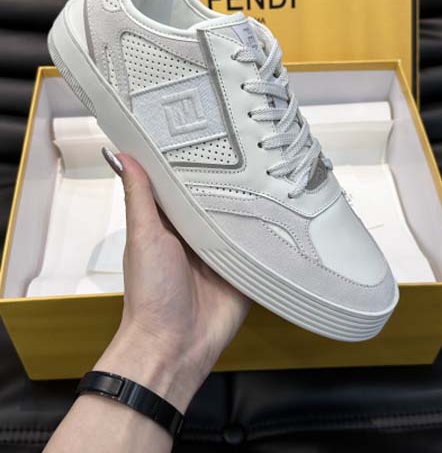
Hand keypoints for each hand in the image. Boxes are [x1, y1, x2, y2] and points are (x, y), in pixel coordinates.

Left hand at [98, 148, 250, 411]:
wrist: (175, 345)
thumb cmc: (151, 290)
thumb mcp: (143, 236)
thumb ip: (140, 197)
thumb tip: (120, 153)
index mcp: (172, 222)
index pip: (185, 182)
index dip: (194, 158)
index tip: (210, 127)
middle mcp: (199, 232)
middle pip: (217, 198)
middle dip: (232, 176)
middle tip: (255, 141)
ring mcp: (224, 250)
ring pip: (242, 218)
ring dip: (254, 201)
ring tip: (276, 165)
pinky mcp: (246, 268)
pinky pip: (261, 245)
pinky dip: (272, 230)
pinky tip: (290, 206)